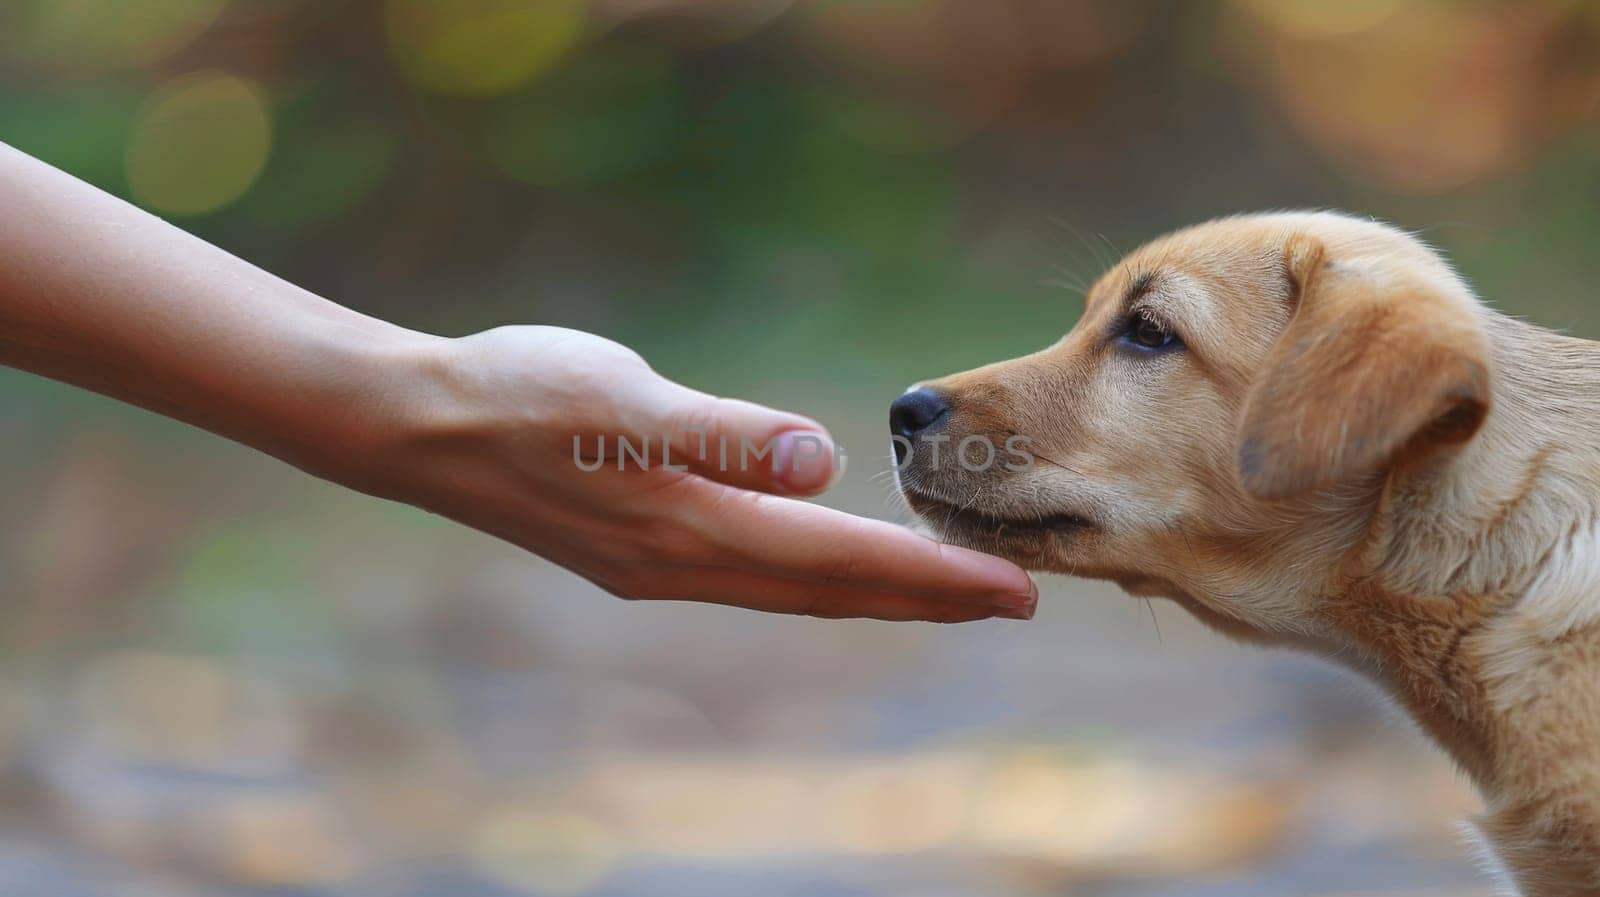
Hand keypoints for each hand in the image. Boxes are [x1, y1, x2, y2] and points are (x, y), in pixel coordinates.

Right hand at [364, 326, 1037, 621]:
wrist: (421, 425)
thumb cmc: (518, 395)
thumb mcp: (618, 398)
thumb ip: (721, 432)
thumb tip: (822, 460)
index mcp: (693, 526)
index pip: (842, 559)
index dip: (934, 578)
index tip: (1017, 589)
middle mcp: (686, 560)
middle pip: (834, 592)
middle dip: (929, 599)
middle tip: (1017, 599)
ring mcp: (660, 562)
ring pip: (799, 589)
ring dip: (879, 592)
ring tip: (948, 587)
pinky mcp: (641, 546)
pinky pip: (760, 575)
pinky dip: (820, 574)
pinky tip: (834, 557)